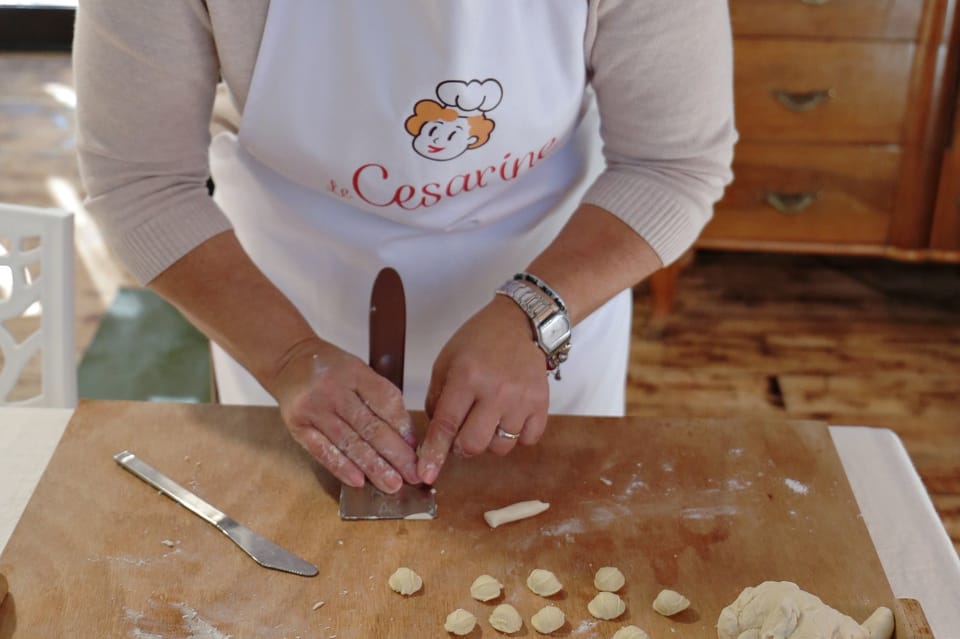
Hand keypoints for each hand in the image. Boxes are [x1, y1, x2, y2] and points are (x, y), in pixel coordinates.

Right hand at [266, 339, 419, 492]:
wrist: (288, 362)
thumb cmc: (331, 370)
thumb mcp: (358, 370)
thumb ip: (380, 397)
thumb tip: (405, 436)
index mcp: (355, 372)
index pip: (385, 401)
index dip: (403, 427)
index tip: (416, 449)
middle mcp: (334, 390)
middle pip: (370, 426)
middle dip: (395, 454)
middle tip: (412, 474)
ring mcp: (314, 409)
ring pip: (349, 442)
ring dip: (373, 467)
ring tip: (391, 484)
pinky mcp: (298, 427)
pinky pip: (322, 451)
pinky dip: (341, 467)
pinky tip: (358, 481)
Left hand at [417, 297, 549, 484]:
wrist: (520, 323)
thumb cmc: (479, 340)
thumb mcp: (446, 361)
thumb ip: (438, 399)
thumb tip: (435, 437)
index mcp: (466, 377)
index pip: (445, 425)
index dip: (434, 453)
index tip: (426, 473)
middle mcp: (495, 390)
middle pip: (473, 444)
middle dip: (462, 446)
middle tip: (462, 432)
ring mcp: (521, 399)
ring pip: (500, 447)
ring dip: (489, 440)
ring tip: (488, 418)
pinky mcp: (541, 404)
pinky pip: (526, 441)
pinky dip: (516, 436)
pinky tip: (509, 416)